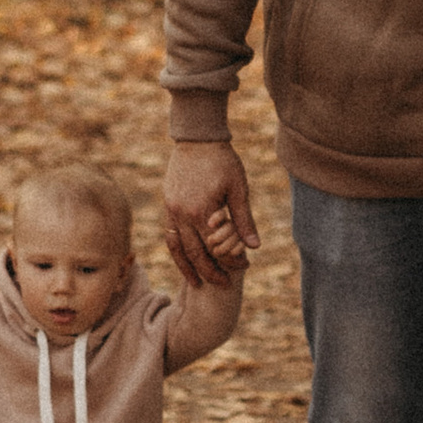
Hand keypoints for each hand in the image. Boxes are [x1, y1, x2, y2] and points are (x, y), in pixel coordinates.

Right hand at [164, 140, 257, 286]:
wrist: (198, 137)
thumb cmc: (222, 161)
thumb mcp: (238, 189)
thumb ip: (243, 219)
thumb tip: (254, 247)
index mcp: (200, 211)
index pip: (215, 248)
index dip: (230, 261)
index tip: (243, 267)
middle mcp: (182, 214)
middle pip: (194, 254)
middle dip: (209, 272)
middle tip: (224, 285)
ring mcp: (171, 209)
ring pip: (177, 247)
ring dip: (187, 267)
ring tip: (196, 283)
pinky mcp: (168, 204)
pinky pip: (170, 234)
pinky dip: (177, 249)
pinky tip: (186, 257)